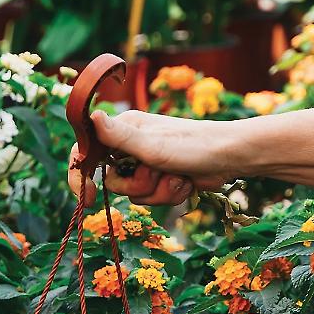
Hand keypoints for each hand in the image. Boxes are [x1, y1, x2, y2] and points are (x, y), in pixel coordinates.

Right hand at [67, 109, 232, 205]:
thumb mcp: (152, 145)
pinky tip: (186, 182)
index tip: (87, 197)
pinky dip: (170, 194)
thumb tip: (90, 116)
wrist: (233, 157)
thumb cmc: (194, 145)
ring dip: (158, 191)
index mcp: (123, 130)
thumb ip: (118, 136)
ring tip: (177, 177)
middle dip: (137, 185)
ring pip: (134, 194)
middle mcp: (131, 145)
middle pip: (113, 181)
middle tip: (156, 174)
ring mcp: (147, 162)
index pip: (87, 151)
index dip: (80, 175)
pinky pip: (153, 197)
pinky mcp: (161, 177)